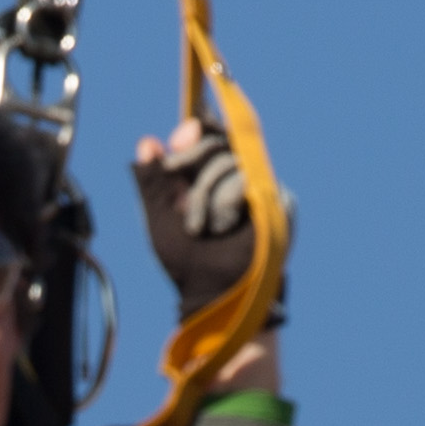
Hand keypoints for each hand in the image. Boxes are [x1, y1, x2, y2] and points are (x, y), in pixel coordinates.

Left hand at [126, 117, 288, 322]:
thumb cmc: (186, 261)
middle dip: (193, 159)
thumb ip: (151, 182)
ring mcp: (260, 187)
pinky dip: (227, 200)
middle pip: (218, 140)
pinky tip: (223, 225)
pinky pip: (248, 180)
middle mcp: (237, 177)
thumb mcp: (159, 218)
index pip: (208, 135)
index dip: (195, 130)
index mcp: (208, 177)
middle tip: (177, 183)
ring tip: (201, 226)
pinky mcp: (278, 200)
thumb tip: (146, 142)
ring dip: (206, 191)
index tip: (180, 138)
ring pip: (230, 160)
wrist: (213, 294)